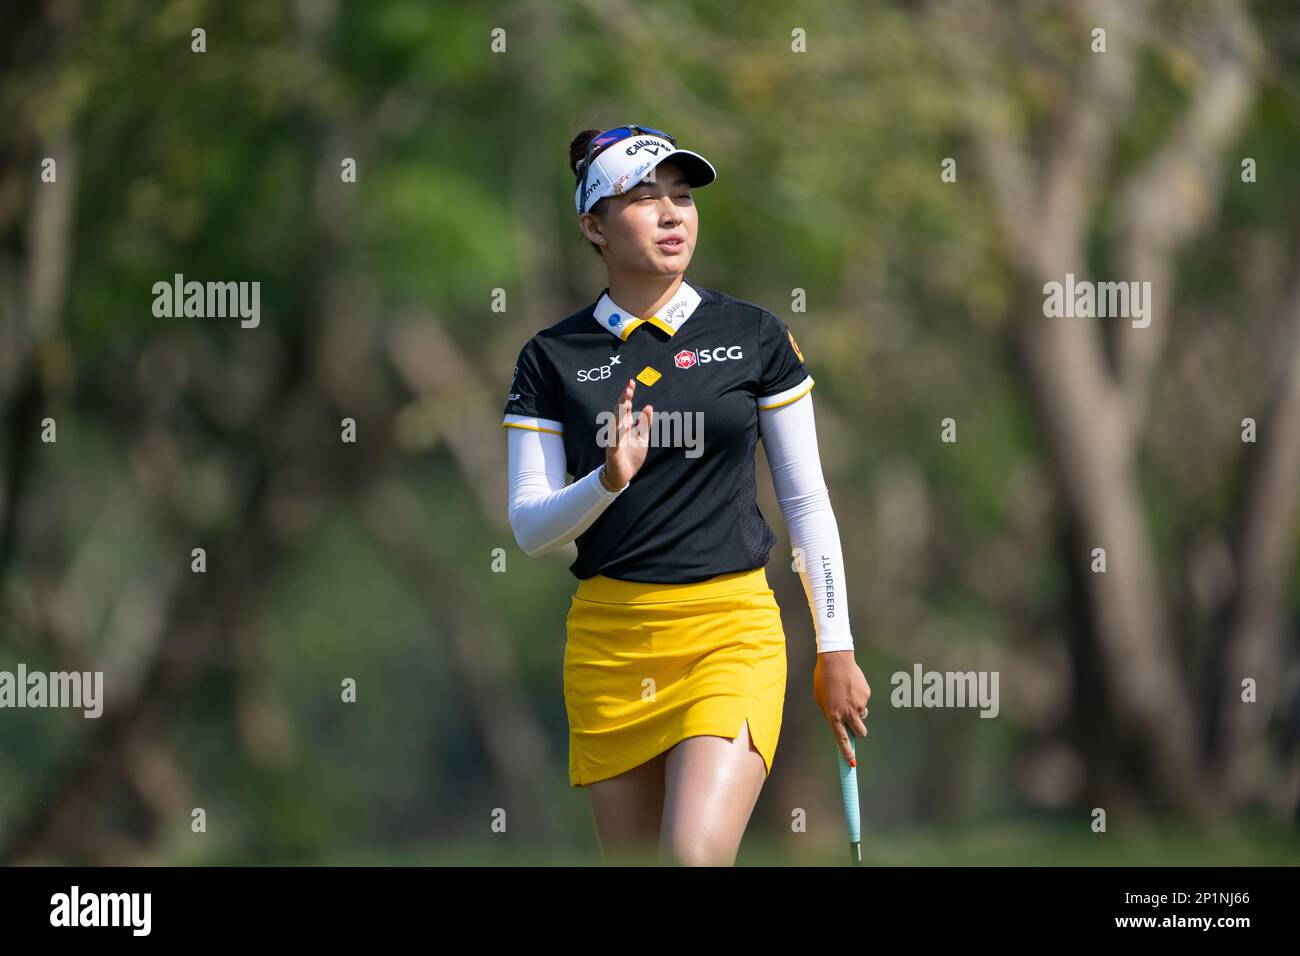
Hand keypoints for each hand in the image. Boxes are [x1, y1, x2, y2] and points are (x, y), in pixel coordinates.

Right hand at [602, 377, 652, 490]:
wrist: (624, 475)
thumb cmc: (632, 455)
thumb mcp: (643, 437)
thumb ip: (645, 423)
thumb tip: (648, 406)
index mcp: (624, 425)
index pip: (625, 406)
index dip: (627, 395)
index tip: (631, 382)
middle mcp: (617, 429)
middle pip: (618, 412)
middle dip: (623, 400)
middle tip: (628, 388)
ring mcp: (613, 439)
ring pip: (615, 423)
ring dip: (620, 413)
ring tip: (626, 403)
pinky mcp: (613, 450)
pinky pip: (616, 440)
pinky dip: (620, 433)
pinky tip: (625, 426)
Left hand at [813, 651, 870, 766]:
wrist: (836, 660)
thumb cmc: (823, 679)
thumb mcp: (820, 699)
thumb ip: (828, 713)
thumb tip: (839, 723)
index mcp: (833, 715)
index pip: (842, 739)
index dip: (847, 753)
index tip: (853, 764)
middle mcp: (847, 712)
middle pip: (860, 733)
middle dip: (859, 733)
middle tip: (855, 727)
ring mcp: (859, 704)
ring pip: (863, 716)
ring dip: (857, 712)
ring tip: (846, 696)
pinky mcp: (866, 695)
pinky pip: (864, 702)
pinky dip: (858, 698)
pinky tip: (850, 686)